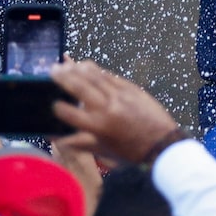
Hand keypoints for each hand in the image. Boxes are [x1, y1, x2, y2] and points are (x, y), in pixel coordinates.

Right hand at [49, 59, 186, 165]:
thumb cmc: (132, 152)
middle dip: (64, 77)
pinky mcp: (130, 88)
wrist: (162, 143)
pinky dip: (97, 70)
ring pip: (94, 77)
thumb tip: (59, 140)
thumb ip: (80, 144)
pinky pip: (109, 76)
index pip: (71, 113)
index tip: (53, 104)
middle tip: (53, 70)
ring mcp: (119, 95)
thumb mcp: (105, 151)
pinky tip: (88, 66)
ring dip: (78, 69)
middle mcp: (107, 108)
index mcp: (98, 127)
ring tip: (67, 63)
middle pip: (80, 88)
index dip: (59, 108)